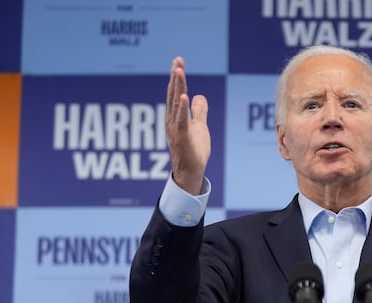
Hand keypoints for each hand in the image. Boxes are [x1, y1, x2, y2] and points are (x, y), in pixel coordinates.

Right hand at [166, 56, 210, 194]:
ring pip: (175, 104)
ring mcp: (175, 129)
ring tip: (179, 70)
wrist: (191, 173)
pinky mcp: (181, 138)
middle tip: (178, 60)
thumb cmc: (194, 151)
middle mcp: (172, 120)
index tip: (178, 61)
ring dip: (177, 86)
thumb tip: (199, 96)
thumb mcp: (200, 127)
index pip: (175, 92)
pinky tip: (183, 96)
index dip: (177, 77)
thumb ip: (199, 112)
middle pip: (173, 94)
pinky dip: (181, 108)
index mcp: (176, 116)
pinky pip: (181, 121)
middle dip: (176, 76)